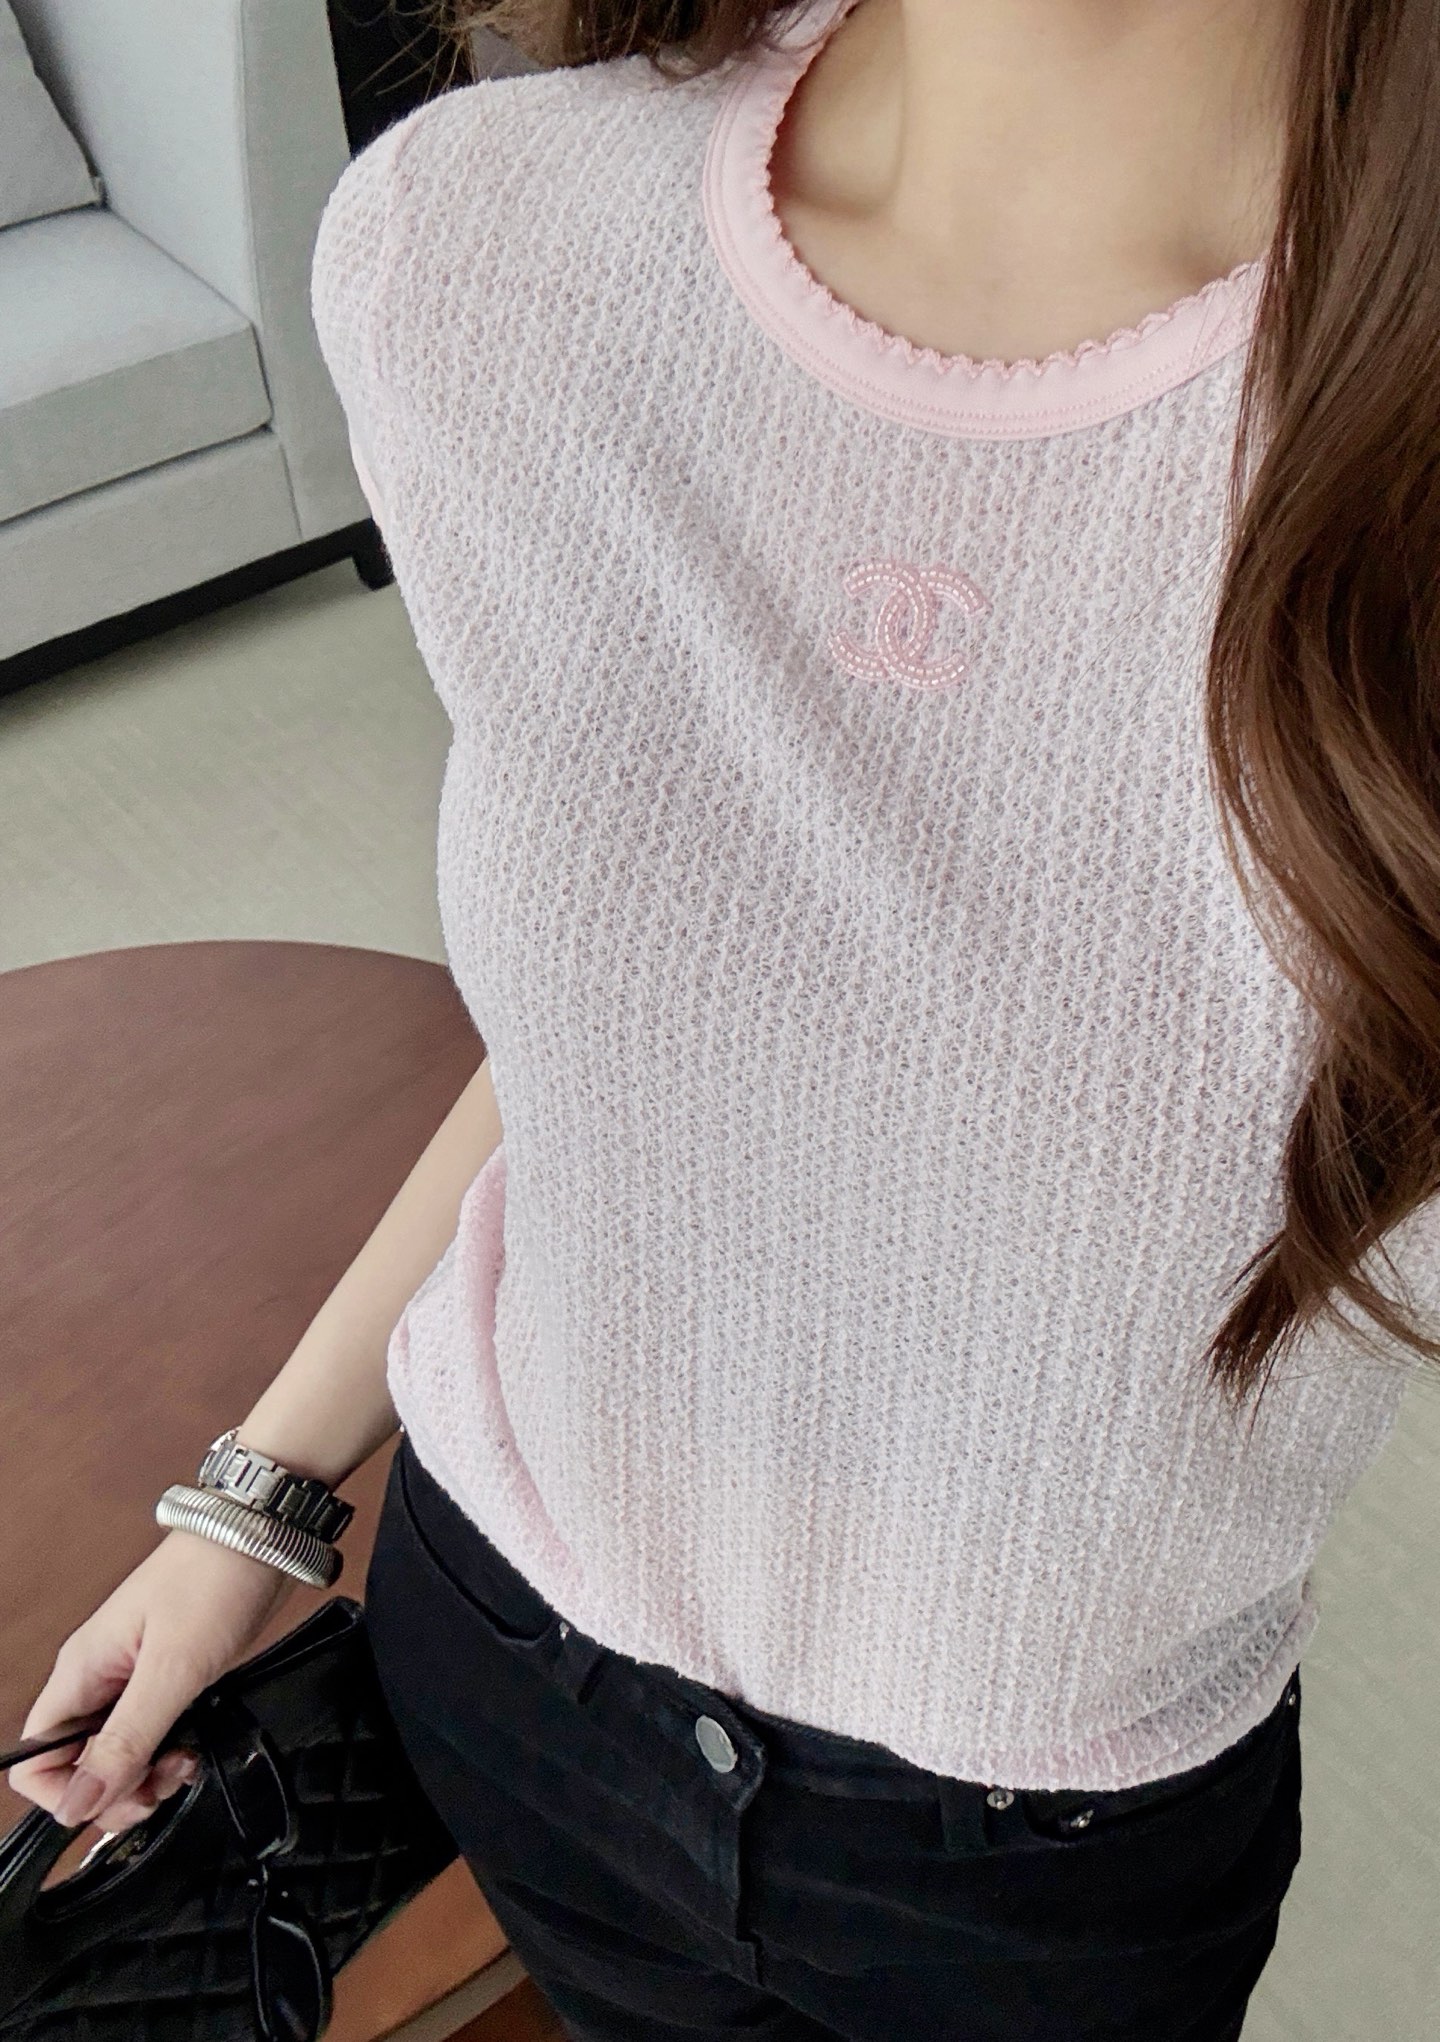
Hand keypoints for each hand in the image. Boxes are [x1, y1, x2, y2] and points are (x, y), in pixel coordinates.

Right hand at [6, 1530, 298, 1833]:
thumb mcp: (171, 1670)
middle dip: (117, 1790)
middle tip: (162, 1782)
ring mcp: (134, 1678)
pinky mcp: (169, 1677)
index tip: (116, 1796)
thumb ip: (125, 1740)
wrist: (264, 1536)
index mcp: (81, 1670)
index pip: (35, 1756)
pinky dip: (172, 1750)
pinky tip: (197, 1745)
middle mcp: (99, 1677)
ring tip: (185, 1761)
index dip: (67, 1791)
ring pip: (119, 1754)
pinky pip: (153, 1734)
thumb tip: (76, 1802)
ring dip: (149, 1773)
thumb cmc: (213, 1579)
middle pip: (79, 1765)